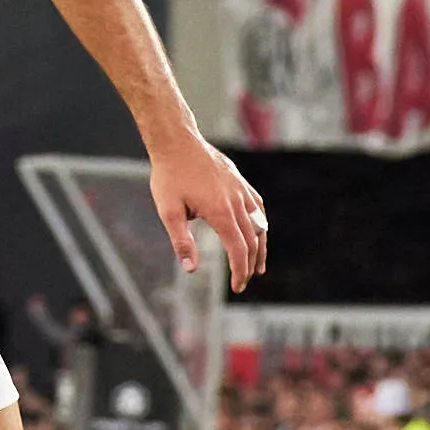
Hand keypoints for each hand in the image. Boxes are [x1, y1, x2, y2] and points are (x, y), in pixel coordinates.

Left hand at [148, 131, 268, 292]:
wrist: (177, 142)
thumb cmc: (169, 176)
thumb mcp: (168, 212)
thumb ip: (181, 241)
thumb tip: (191, 269)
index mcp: (220, 212)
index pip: (238, 250)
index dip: (240, 271)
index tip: (237, 287)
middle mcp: (237, 202)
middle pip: (251, 241)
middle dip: (249, 265)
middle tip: (243, 282)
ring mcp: (241, 190)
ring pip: (259, 225)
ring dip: (260, 248)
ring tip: (258, 266)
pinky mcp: (240, 182)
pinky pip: (258, 207)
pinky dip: (261, 224)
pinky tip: (259, 232)